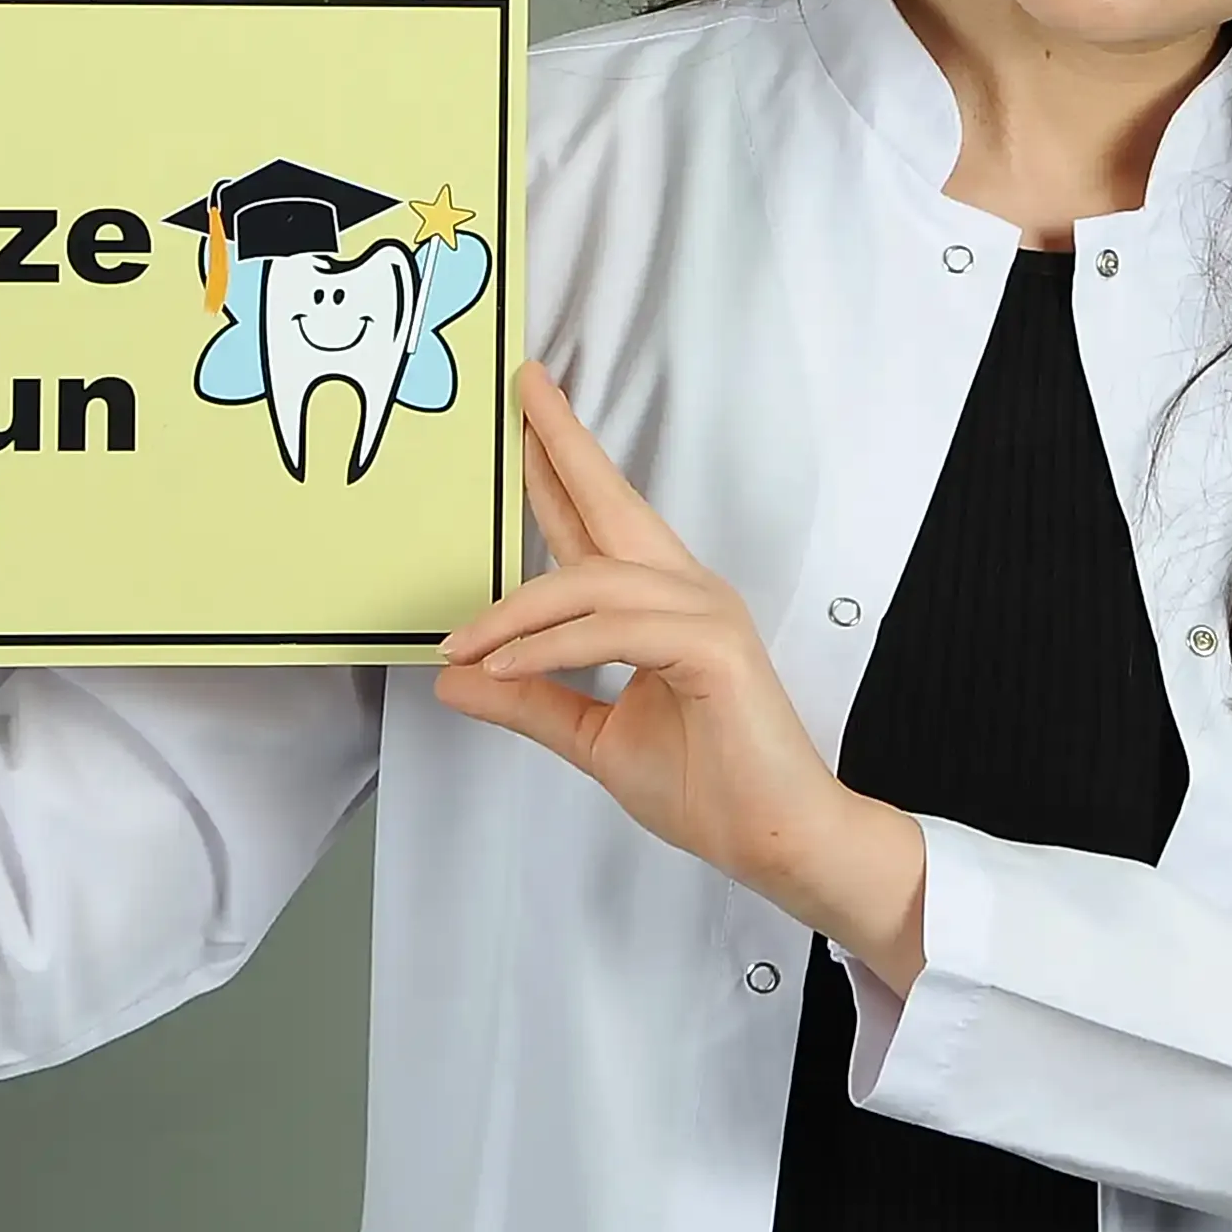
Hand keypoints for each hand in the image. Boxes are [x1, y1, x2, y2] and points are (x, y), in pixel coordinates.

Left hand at [435, 363, 927, 988]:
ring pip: (594, 580)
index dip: (558, 471)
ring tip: (463, 644)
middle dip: (563, 445)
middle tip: (524, 390)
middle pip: (612, 502)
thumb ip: (532, 702)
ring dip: (518, 611)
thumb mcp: (595, 738)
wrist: (777, 841)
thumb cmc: (709, 788)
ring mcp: (706, 613)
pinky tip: (506, 666)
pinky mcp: (713, 649)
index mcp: (663, 606)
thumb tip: (454, 679)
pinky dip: (554, 646)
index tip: (525, 422)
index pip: (597, 525)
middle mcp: (687, 592)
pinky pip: (614, 631)